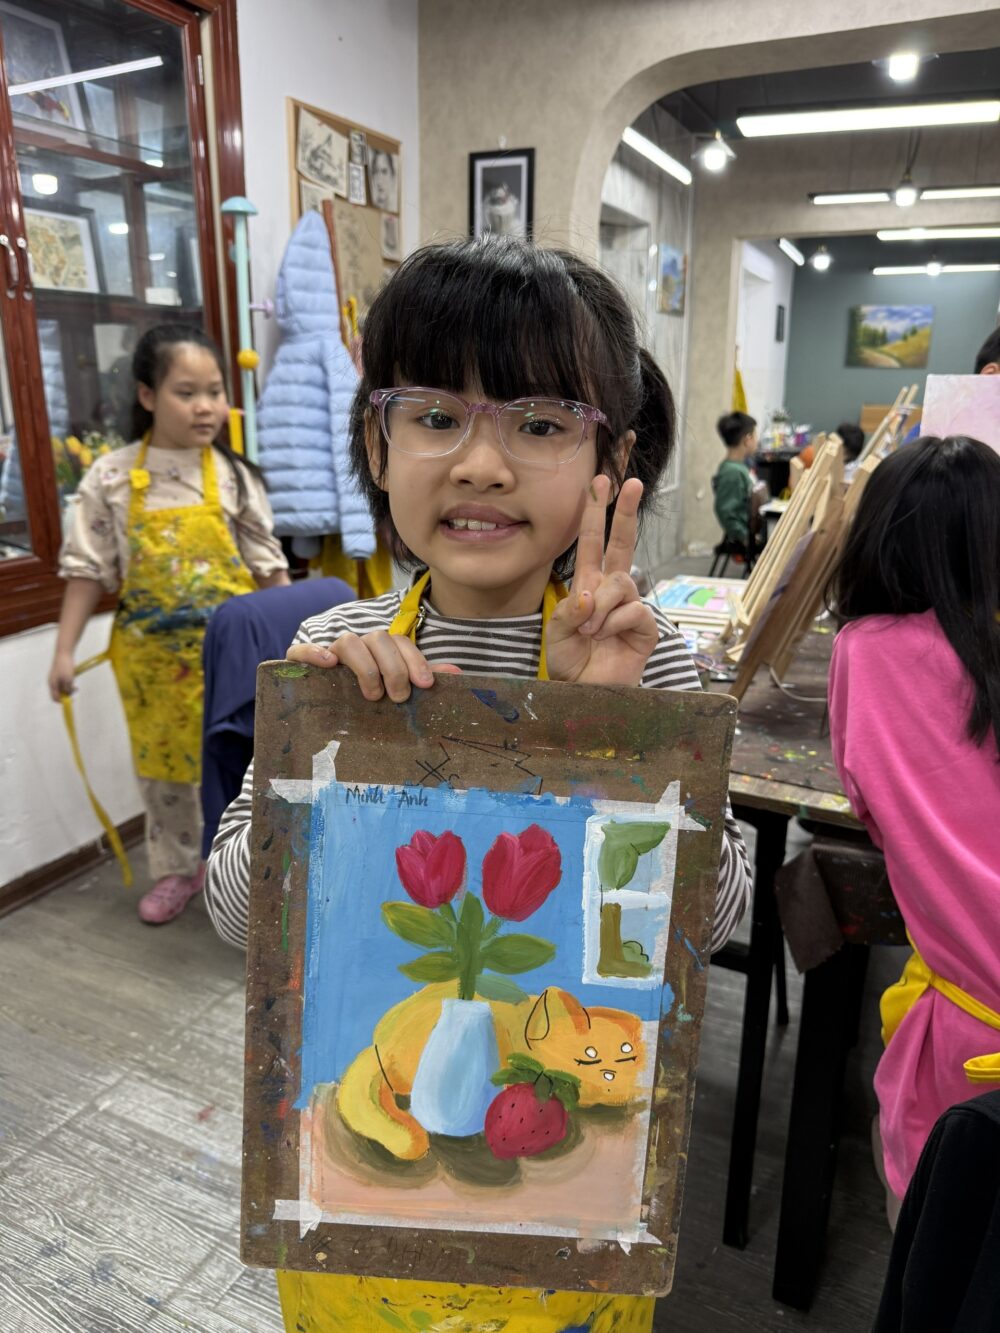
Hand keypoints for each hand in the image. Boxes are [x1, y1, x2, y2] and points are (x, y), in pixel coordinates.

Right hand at [48, 650, 75, 701]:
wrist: (64, 652)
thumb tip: (67, 694)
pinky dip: (68, 682)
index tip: (71, 699)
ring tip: (75, 683)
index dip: (62, 701)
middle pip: (59, 693)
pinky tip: (73, 677)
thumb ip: (67, 688)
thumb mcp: (68, 679)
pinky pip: (63, 681)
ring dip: (69, 688)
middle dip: (67, 693)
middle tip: (76, 689)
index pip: (55, 698)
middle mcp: (52, 682)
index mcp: (52, 685)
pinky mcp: (58, 673)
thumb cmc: (65, 666)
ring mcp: (55, 677)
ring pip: (62, 687)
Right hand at [286, 631, 460, 702]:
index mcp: (381, 648)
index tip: (425, 684)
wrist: (318, 696)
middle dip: (393, 668)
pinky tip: (328, 664)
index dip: (415, 660)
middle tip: (399, 697)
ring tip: (372, 693)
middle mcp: (358, 644)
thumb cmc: (366, 692)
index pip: (401, 642)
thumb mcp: (395, 684)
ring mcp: (330, 650)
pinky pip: (304, 650)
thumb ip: (422, 676)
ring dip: (365, 666)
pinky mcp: (302, 660)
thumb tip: (457, 674)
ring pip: (349, 641)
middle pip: (379, 640)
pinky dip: (315, 653)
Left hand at [545, 475, 656, 686]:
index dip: (596, 513)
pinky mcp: (646, 627)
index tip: (600, 482)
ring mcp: (631, 607)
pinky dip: (614, 623)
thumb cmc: (571, 663)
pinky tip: (607, 637)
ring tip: (591, 631)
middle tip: (629, 482)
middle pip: (622, 543)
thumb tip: (590, 594)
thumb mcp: (557, 633)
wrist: (585, 694)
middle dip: (625, 512)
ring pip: (621, 583)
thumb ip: (569, 611)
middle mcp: (612, 590)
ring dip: (601, 605)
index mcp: (589, 585)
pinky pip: (633, 610)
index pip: (593, 542)